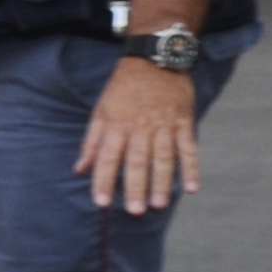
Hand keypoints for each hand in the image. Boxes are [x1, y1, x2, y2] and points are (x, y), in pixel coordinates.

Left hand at [79, 54, 202, 214]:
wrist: (154, 60)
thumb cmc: (123, 90)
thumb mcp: (101, 111)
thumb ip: (92, 142)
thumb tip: (79, 169)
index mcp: (116, 125)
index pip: (108, 157)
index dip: (104, 180)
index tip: (101, 202)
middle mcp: (140, 127)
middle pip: (137, 161)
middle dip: (136, 187)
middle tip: (135, 211)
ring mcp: (164, 125)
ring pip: (164, 158)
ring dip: (162, 182)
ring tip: (160, 205)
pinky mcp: (184, 122)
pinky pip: (189, 148)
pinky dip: (192, 168)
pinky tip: (191, 188)